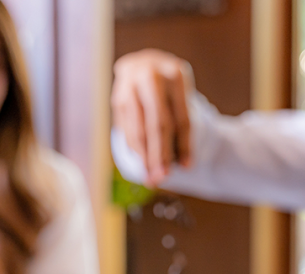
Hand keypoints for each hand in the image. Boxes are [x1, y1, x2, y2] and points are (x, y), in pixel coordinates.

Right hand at [112, 49, 194, 185]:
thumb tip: (183, 165)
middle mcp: (150, 75)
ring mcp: (130, 85)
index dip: (185, 145)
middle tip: (162, 178)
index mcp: (176, 74)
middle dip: (160, 155)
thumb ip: (182, 125)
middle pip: (157, 124)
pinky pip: (126, 130)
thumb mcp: (183, 98)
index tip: (187, 167)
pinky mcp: (117, 97)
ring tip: (152, 178)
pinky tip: (142, 163)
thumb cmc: (172, 89)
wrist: (146, 64)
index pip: (182, 117)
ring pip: (138, 129)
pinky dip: (135, 149)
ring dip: (144, 158)